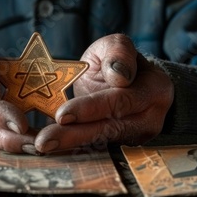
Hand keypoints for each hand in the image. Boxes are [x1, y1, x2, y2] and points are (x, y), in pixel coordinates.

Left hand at [35, 34, 173, 152]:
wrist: (128, 81)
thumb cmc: (117, 61)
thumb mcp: (116, 45)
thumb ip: (118, 52)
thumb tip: (119, 76)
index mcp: (153, 89)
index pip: (121, 100)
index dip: (92, 108)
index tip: (63, 115)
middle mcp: (150, 118)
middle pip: (110, 128)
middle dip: (74, 135)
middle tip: (44, 141)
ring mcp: (137, 137)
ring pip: (101, 142)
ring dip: (70, 145)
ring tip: (43, 146)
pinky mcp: (123, 146)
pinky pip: (96, 149)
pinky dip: (73, 149)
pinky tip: (51, 150)